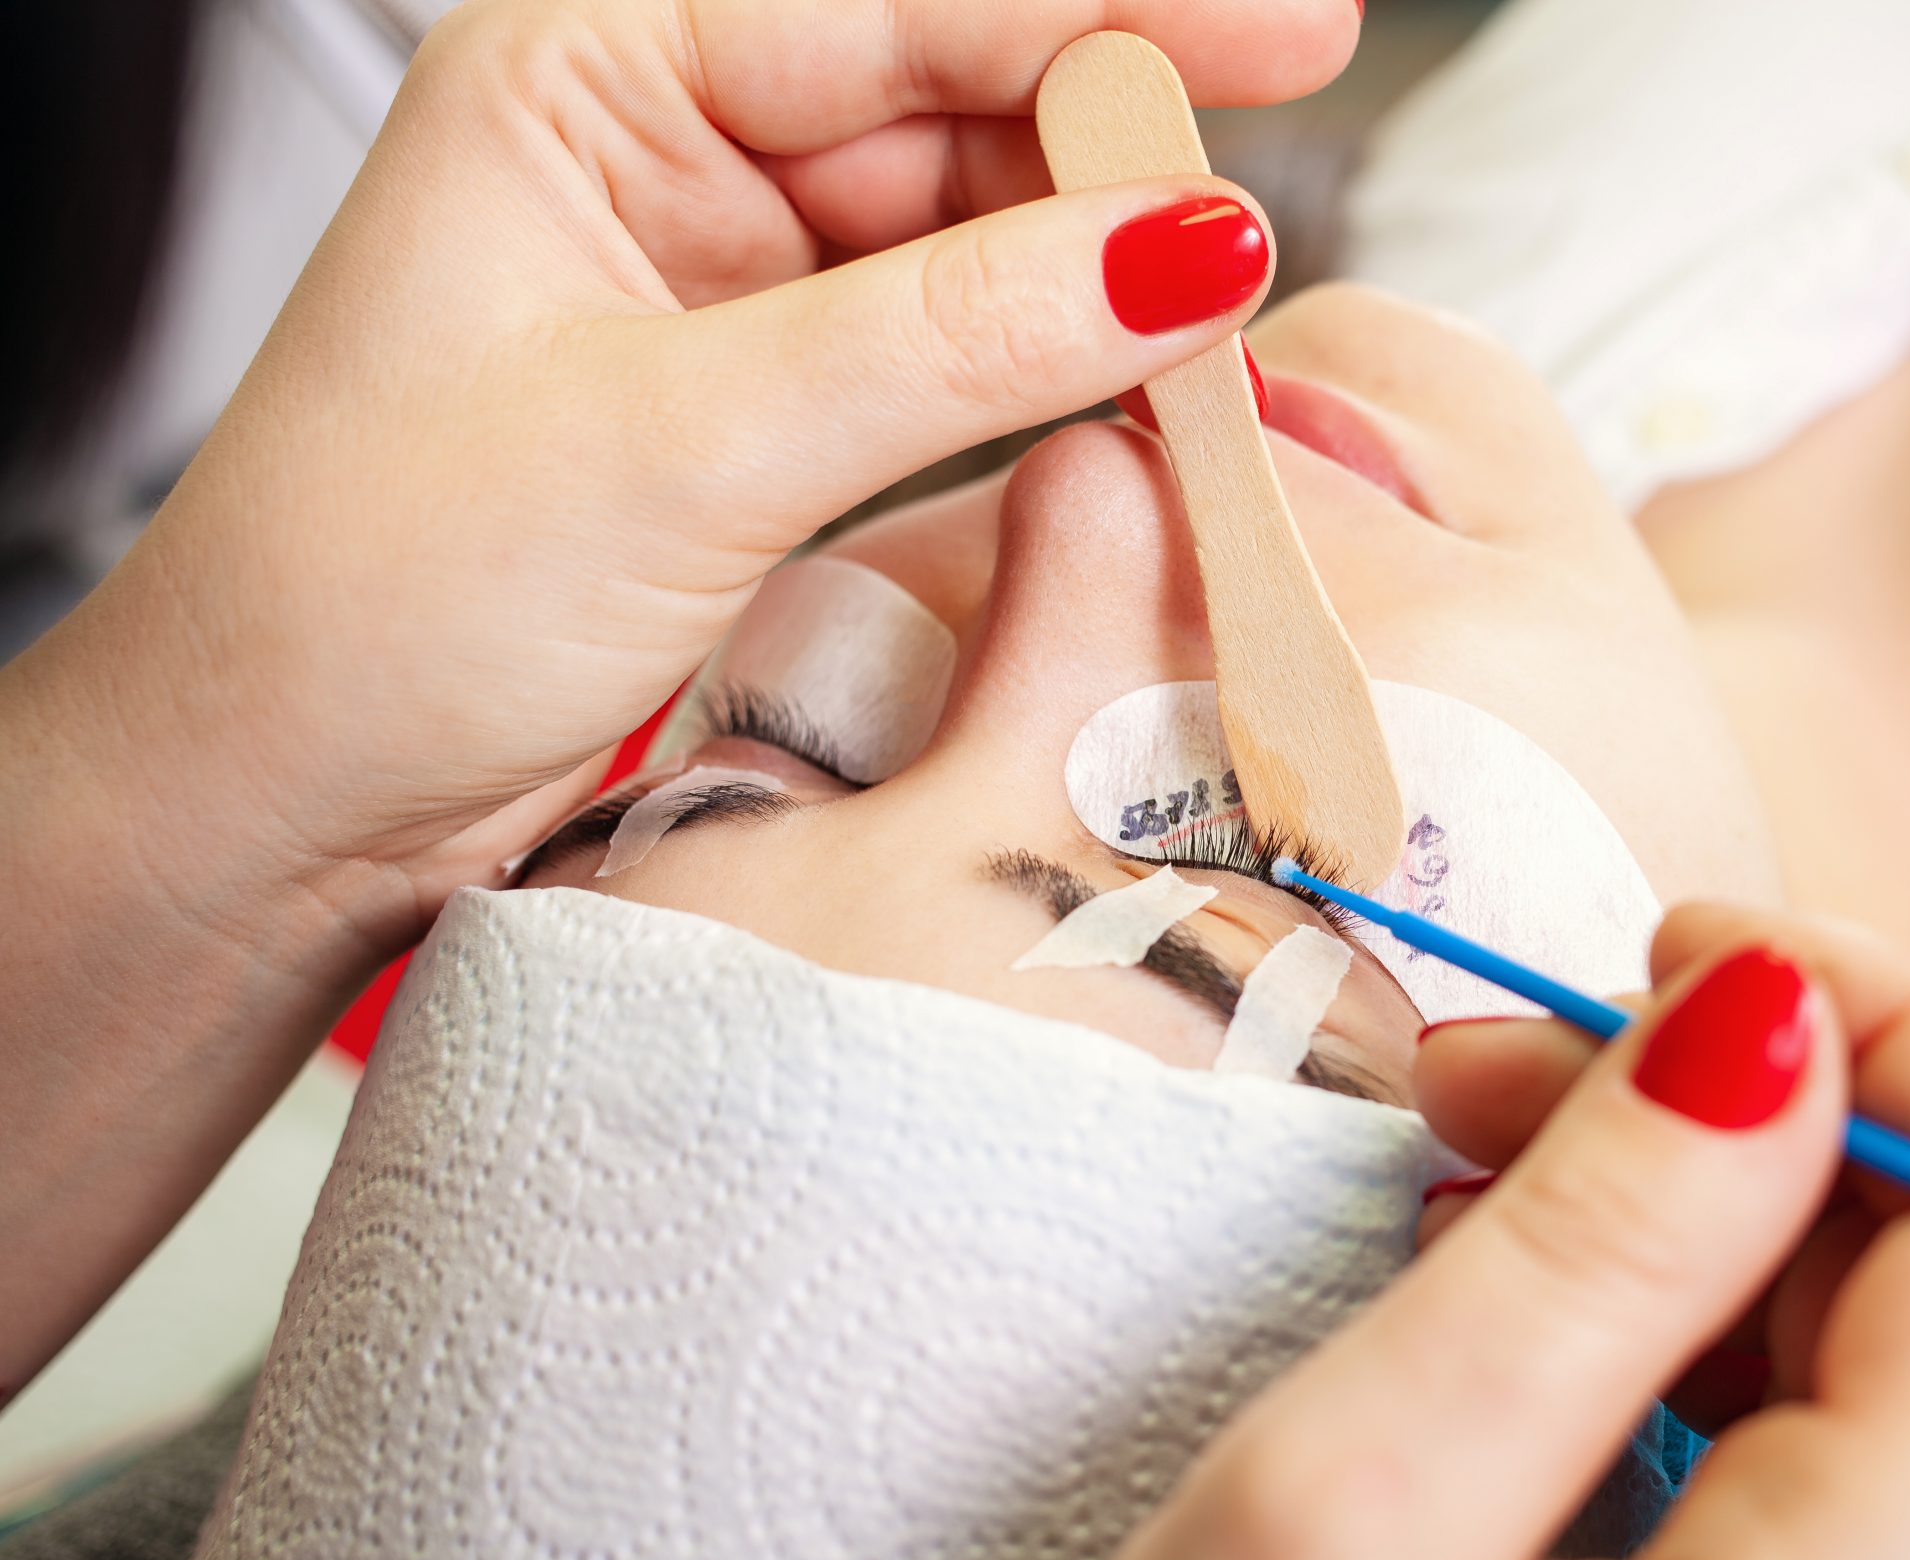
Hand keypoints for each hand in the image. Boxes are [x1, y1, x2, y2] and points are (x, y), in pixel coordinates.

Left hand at [0, 0, 1349, 1389]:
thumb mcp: (682, 443)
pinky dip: (1048, 373)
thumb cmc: (375, 597)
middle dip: (1114, 159)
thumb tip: (1182, 249)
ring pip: (967, 237)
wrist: (285, 802)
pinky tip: (1142, 385)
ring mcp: (717, 285)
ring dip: (1096, 280)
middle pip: (948, 107)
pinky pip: (950, 354)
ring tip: (1227, 328)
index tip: (1296, 33)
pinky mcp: (762, 409)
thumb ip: (948, 339)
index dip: (1102, 14)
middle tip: (1264, 225)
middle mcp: (655, 154)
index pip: (891, 3)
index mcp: (580, 76)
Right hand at [1030, 903, 1909, 1559]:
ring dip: (1678, 1215)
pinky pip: (1781, 1468)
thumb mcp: (1347, 1535)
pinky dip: (1650, 1338)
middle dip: (1745, 1110)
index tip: (1672, 941)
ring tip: (1452, 1170)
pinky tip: (1488, 1312)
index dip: (1900, 1024)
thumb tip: (1774, 1008)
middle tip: (1482, 1067)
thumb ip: (1591, 1259)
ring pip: (1856, 1367)